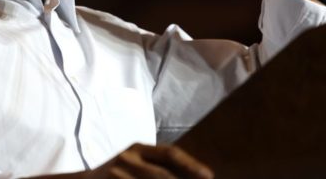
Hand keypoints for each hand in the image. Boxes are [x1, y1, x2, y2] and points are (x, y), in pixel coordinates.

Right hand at [87, 143, 213, 178]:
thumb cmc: (119, 174)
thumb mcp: (137, 163)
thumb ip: (160, 167)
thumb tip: (200, 175)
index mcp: (138, 149)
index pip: (169, 153)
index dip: (190, 164)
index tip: (209, 176)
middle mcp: (127, 158)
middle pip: (162, 175)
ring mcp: (116, 175)